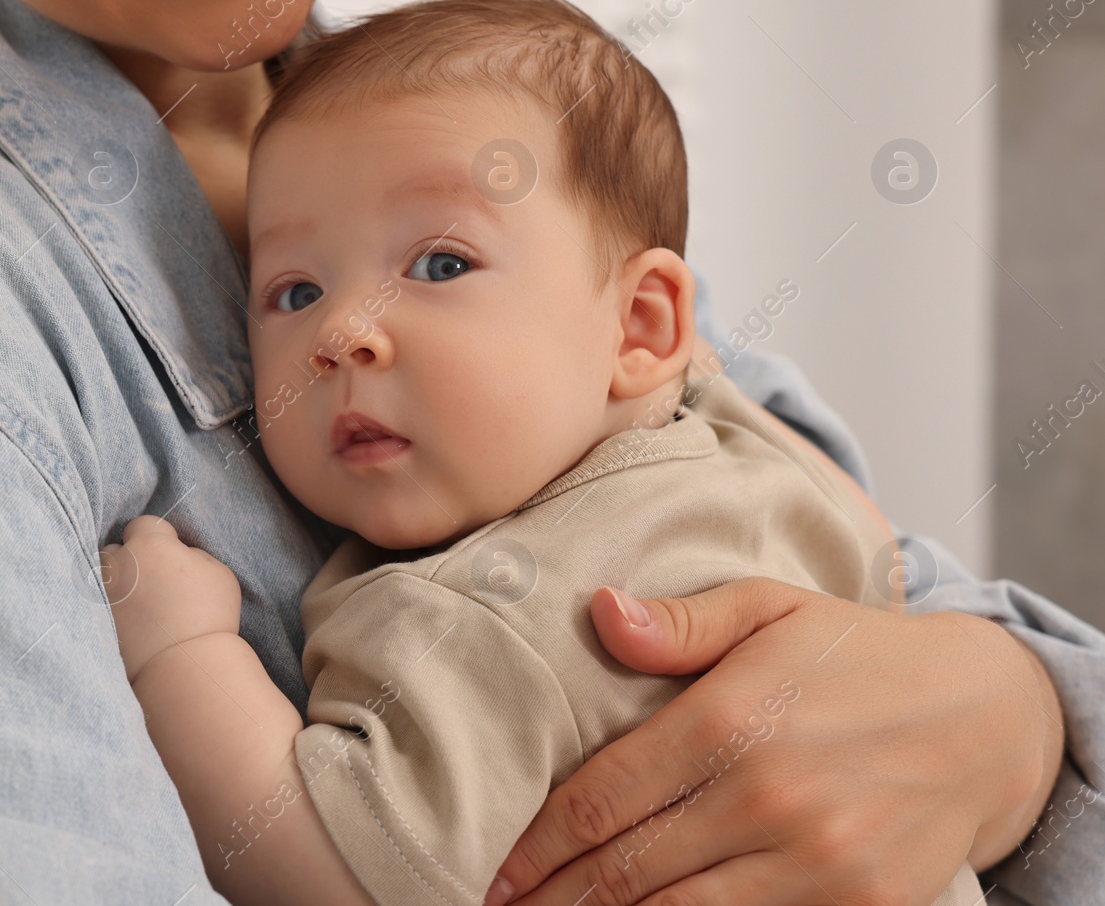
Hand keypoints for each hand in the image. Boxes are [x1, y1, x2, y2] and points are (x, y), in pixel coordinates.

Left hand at [100, 515, 241, 680]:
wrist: (185, 668)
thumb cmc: (209, 616)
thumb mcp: (218, 573)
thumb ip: (194, 554)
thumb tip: (179, 553)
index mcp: (149, 545)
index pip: (143, 525)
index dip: (158, 538)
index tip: (169, 556)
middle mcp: (118, 564)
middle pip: (115, 549)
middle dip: (129, 560)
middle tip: (150, 581)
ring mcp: (101, 594)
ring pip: (101, 578)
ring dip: (115, 584)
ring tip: (136, 603)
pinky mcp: (94, 622)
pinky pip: (96, 607)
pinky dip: (109, 611)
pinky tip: (130, 623)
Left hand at [485, 577, 1063, 905]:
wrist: (988, 718)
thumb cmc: (857, 656)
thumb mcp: (771, 609)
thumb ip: (682, 622)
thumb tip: (600, 612)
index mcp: (734, 720)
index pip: (604, 798)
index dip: (539, 844)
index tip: (499, 869)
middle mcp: (771, 798)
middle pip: (629, 870)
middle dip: (557, 899)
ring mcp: (819, 863)